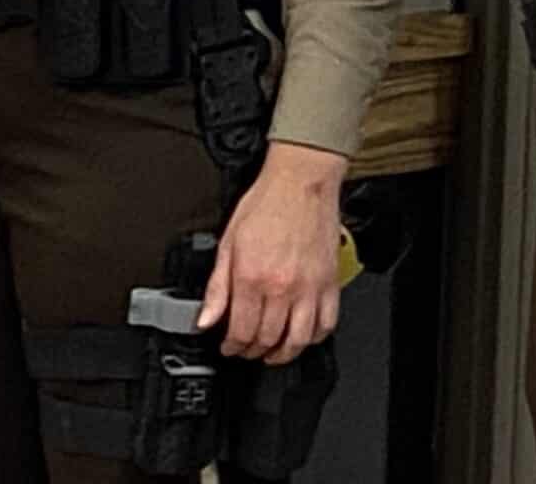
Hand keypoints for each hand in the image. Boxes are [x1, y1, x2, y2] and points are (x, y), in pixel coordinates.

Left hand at [195, 140, 347, 364]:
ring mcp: (309, 286)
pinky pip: (327, 322)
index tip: (229, 346)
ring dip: (284, 353)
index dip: (231, 346)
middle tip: (247, 349)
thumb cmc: (267, 204)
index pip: (240, 331)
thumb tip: (205, 318)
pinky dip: (316, 336)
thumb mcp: (228, 243)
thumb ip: (216, 286)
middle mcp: (282, 287)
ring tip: (274, 351)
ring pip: (299, 339)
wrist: (302, 181)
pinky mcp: (330, 281)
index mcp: (252, 278)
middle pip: (267, 339)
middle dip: (253, 351)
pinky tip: (305, 335)